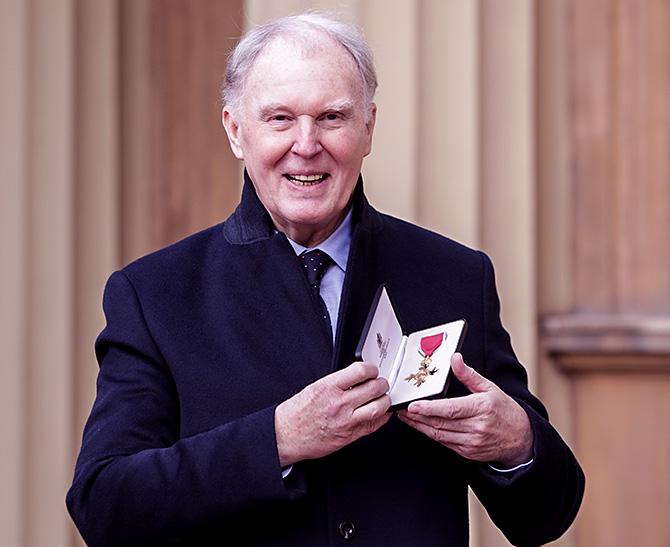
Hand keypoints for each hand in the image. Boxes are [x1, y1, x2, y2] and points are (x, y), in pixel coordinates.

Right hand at [275, 362, 391, 465]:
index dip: (372, 369)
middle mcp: (339, 403)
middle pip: (374, 388)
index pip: (361, 371)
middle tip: (381, 383)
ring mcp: (346, 421)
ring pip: (379, 407)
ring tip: (382, 397)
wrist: (286, 435)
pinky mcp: (350, 436)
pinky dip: (382, 417)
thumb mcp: (315, 387)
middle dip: (382, 383)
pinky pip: (374, 425)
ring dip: (385, 400)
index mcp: (329, 387)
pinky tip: (381, 413)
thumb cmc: (297, 413)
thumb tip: (357, 377)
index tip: (372, 370)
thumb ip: (338, 382)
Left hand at [397, 353, 532, 466]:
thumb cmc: (505, 411)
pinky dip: (431, 434)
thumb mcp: (489, 388)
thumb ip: (469, 375)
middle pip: (440, 423)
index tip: (413, 406)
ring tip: (406, 417)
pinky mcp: (467, 452)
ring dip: (420, 426)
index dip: (429, 409)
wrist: (521, 439)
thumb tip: (455, 359)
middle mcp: (476, 427)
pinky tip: (421, 426)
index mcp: (481, 408)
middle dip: (417, 417)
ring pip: (439, 435)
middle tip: (401, 409)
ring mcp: (471, 442)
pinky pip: (444, 443)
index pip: (450, 409)